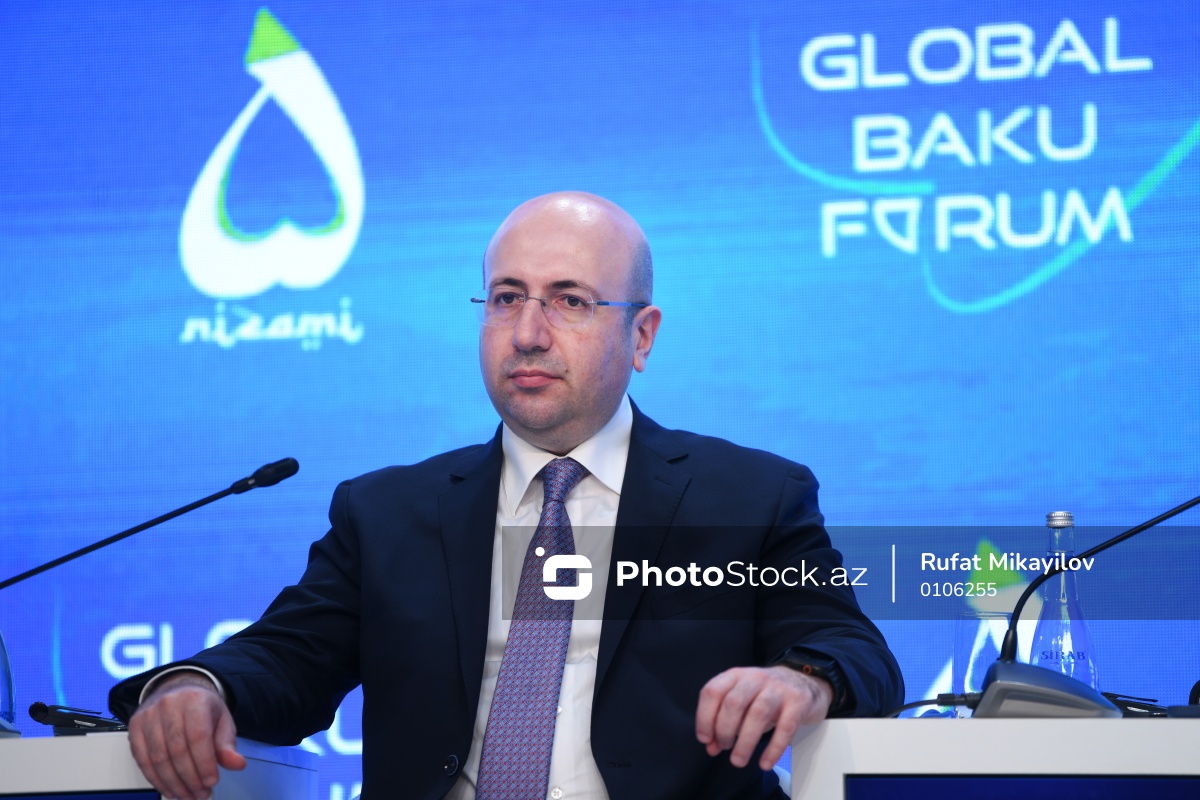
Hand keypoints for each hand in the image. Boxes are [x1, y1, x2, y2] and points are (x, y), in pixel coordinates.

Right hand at [128, 671, 245, 799]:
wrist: (178, 690)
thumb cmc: (202, 708)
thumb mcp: (222, 721)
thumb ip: (227, 745)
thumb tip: (237, 764)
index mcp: (195, 699)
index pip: (198, 736)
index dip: (204, 764)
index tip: (211, 782)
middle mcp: (169, 704)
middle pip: (177, 750)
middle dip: (190, 779)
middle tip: (201, 794)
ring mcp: (148, 715)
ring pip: (158, 758)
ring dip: (173, 783)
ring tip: (187, 795)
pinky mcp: (134, 727)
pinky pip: (142, 760)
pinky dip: (156, 779)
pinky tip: (169, 788)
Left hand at [695, 665, 832, 770]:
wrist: (804, 681)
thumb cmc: (766, 696)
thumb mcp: (743, 704)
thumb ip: (724, 723)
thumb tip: (711, 747)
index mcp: (736, 676)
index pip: (713, 691)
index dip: (704, 717)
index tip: (705, 739)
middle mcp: (755, 678)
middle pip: (734, 703)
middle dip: (724, 730)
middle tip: (725, 747)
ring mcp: (778, 689)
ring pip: (758, 714)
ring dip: (745, 741)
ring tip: (738, 760)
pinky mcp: (798, 702)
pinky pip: (786, 728)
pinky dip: (774, 748)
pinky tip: (765, 763)